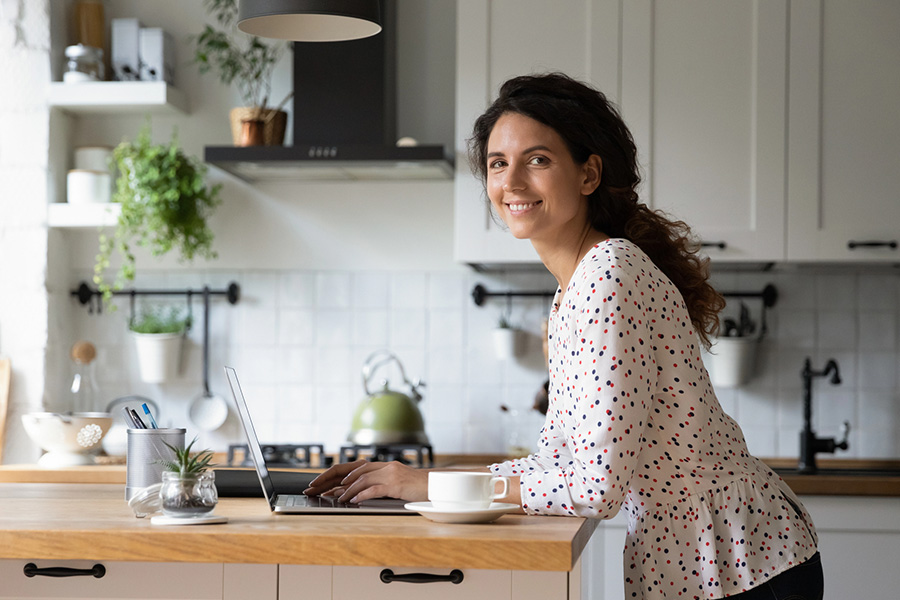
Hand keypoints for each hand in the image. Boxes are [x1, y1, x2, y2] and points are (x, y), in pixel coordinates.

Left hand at [304, 460, 428, 503]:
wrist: (437, 486)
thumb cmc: (418, 488)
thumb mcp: (396, 483)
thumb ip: (378, 484)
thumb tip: (356, 492)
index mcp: (383, 466)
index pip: (353, 467)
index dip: (335, 474)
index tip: (320, 482)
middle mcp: (385, 466)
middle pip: (352, 470)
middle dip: (332, 478)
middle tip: (317, 487)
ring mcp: (391, 474)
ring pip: (362, 479)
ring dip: (346, 490)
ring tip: (336, 498)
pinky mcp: (397, 484)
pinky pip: (375, 488)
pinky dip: (361, 494)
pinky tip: (353, 501)